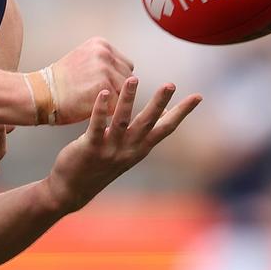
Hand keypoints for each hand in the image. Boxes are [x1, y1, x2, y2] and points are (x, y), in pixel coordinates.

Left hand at [44, 77, 201, 213]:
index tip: (197, 96)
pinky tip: (104, 93)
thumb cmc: (98, 166)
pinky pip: (97, 126)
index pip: (166, 128)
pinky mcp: (91, 148)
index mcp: (139, 149)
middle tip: (171, 84)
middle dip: (160, 102)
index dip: (181, 112)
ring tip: (133, 79)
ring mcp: (110, 150)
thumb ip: (135, 135)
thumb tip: (150, 112)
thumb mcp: (123, 152)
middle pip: (149, 123)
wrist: (72, 190)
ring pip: (122, 120)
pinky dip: (101, 109)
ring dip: (129, 99)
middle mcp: (129, 150)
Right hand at [50, 37, 133, 123]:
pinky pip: (118, 104)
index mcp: (100, 44)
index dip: (115, 80)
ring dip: (114, 101)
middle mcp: (104, 53)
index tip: (101, 87)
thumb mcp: (82, 59)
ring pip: (126, 92)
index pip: (125, 65)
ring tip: (95, 102)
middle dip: (117, 90)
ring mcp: (105, 69)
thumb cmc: (59, 83)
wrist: (41, 93)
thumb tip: (125, 77)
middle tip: (97, 96)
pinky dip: (109, 111)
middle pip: (128, 78)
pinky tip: (94, 108)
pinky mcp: (105, 86)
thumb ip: (103, 63)